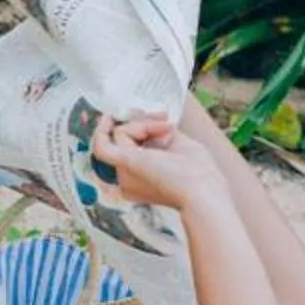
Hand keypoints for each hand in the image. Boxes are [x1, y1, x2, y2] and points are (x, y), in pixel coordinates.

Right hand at [89, 113, 229, 212]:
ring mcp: (123, 174)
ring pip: (120, 134)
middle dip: (143, 122)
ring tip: (167, 128)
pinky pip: (102, 145)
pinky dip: (103, 130)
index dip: (139, 129)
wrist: (202, 191)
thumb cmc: (198, 174)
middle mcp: (126, 180)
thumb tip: (136, 113)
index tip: (158, 119)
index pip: (129, 148)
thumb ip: (156, 130)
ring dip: (144, 123)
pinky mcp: (124, 164)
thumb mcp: (177, 145)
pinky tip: (108, 117)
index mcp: (140, 180)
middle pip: (123, 138)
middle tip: (164, 119)